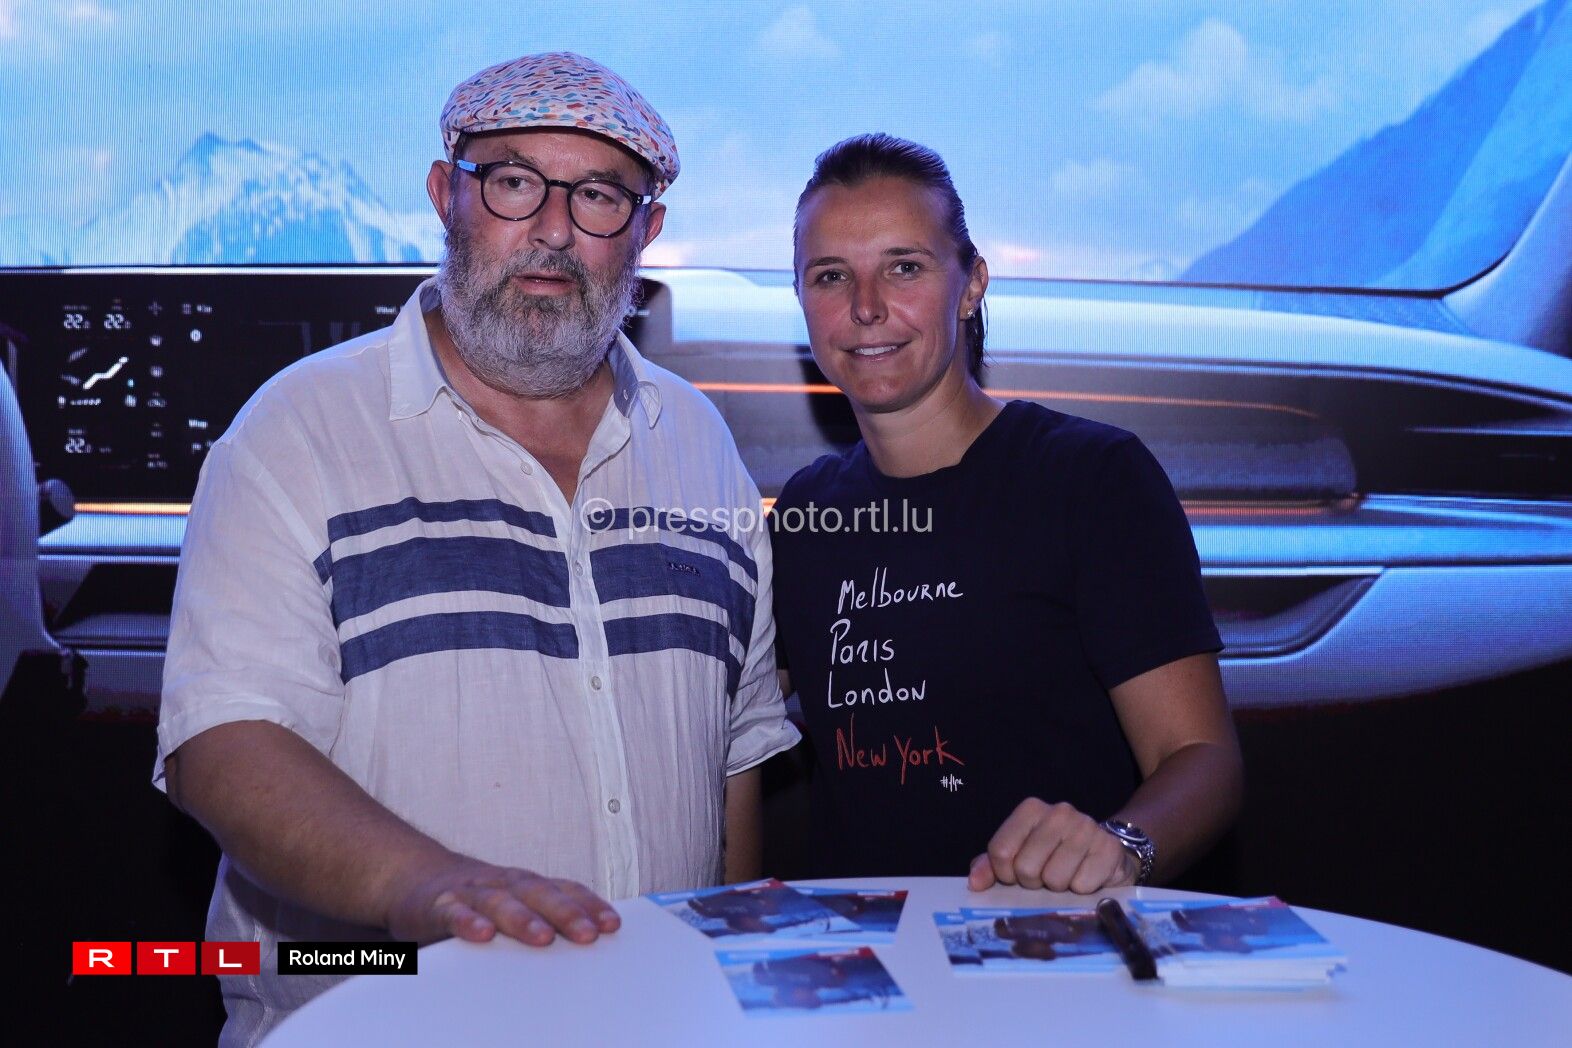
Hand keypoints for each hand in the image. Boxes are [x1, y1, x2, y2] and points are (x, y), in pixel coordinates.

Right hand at [387, 858, 620, 946]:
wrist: (415, 879)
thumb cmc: (476, 898)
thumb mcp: (514, 901)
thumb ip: (544, 916)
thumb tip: (591, 937)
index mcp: (525, 884)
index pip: (563, 889)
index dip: (588, 904)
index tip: (612, 925)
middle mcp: (503, 883)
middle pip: (538, 894)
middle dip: (566, 913)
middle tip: (588, 934)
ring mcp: (471, 892)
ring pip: (500, 902)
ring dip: (522, 919)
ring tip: (542, 937)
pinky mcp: (439, 905)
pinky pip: (453, 913)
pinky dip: (467, 922)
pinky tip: (482, 935)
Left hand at [967, 798, 1137, 893]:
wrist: (1102, 852)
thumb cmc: (1054, 855)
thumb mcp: (1018, 855)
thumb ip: (991, 865)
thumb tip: (975, 883)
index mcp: (1031, 809)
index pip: (1000, 852)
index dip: (1005, 874)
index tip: (1016, 876)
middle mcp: (1059, 812)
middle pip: (1025, 867)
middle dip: (1033, 882)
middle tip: (1045, 876)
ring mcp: (1086, 828)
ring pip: (1054, 879)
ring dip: (1058, 887)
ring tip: (1066, 876)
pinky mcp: (1109, 848)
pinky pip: (1082, 885)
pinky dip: (1082, 890)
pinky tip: (1086, 877)